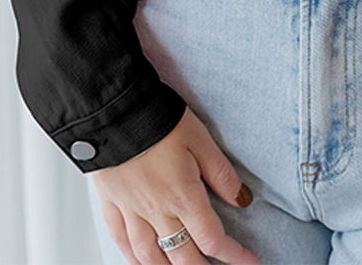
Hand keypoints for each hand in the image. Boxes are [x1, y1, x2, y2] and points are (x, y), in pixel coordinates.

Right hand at [91, 106, 261, 264]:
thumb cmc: (156, 120)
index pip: (212, 239)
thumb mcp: (200, 139)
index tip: (250, 261)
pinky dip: (133, 258)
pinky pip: (121, 241)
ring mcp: (131, 210)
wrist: (113, 111)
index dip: (235, 255)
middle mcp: (156, 211)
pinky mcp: (111, 202)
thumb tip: (241, 198)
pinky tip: (140, 261)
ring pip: (150, 257)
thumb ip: (221, 173)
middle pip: (183, 257)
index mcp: (183, 196)